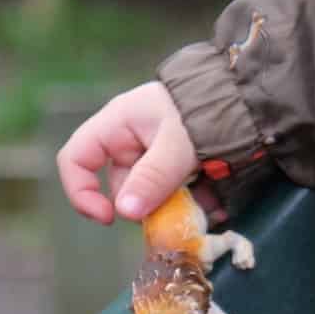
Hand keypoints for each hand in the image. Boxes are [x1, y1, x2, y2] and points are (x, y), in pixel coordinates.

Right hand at [55, 82, 198, 224]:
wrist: (239, 95)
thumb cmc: (202, 108)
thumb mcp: (177, 144)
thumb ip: (152, 177)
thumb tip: (125, 212)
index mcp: (115, 124)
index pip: (75, 159)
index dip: (80, 192)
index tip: (108, 218)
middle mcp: (126, 140)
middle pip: (118, 185)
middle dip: (143, 205)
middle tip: (174, 212)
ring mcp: (148, 153)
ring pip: (146, 193)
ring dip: (169, 206)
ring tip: (203, 203)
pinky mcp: (170, 165)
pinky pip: (168, 192)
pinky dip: (185, 201)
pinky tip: (211, 202)